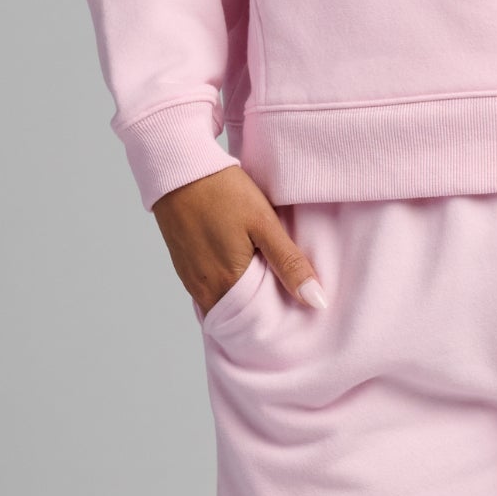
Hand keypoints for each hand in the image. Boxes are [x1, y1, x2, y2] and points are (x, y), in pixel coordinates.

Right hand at [153, 163, 326, 313]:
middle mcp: (205, 290)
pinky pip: (210, 291)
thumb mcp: (264, 224)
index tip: (297, 318)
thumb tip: (317, 301)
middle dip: (262, 316)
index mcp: (227, 284)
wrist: (179, 170)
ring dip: (245, 302)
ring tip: (269, 287)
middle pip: (239, 319)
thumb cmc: (223, 192)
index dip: (278, 324)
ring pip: (224, 305)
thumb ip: (290, 264)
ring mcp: (191, 280)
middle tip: (288, 305)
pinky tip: (244, 271)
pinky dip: (228, 288)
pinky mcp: (184, 268)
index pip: (256, 325)